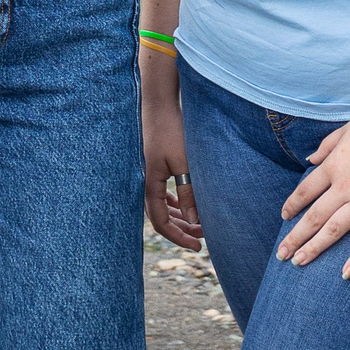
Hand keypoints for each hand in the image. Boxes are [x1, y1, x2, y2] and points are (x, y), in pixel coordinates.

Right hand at [142, 61, 200, 250]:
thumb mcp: (184, 163)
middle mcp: (146, 183)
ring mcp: (148, 175)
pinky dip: (173, 204)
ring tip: (198, 224)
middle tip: (203, 238)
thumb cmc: (171, 130)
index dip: (179, 237)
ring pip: (162, 207)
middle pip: (161, 218)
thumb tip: (196, 220)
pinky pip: (161, 194)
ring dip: (179, 217)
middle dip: (182, 229)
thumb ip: (189, 192)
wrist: (159, 103)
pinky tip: (184, 206)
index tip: (198, 246)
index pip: (161, 223)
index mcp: (150, 185)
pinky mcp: (154, 166)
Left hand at [275, 106, 349, 278]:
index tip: (284, 218)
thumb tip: (309, 160)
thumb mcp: (345, 129)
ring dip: (315, 248)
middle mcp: (345, 186)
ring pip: (334, 230)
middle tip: (282, 254)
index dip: (292, 206)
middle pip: (314, 217)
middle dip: (295, 237)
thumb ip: (325, 146)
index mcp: (333, 165)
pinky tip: (346, 273)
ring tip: (300, 262)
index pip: (304, 192)